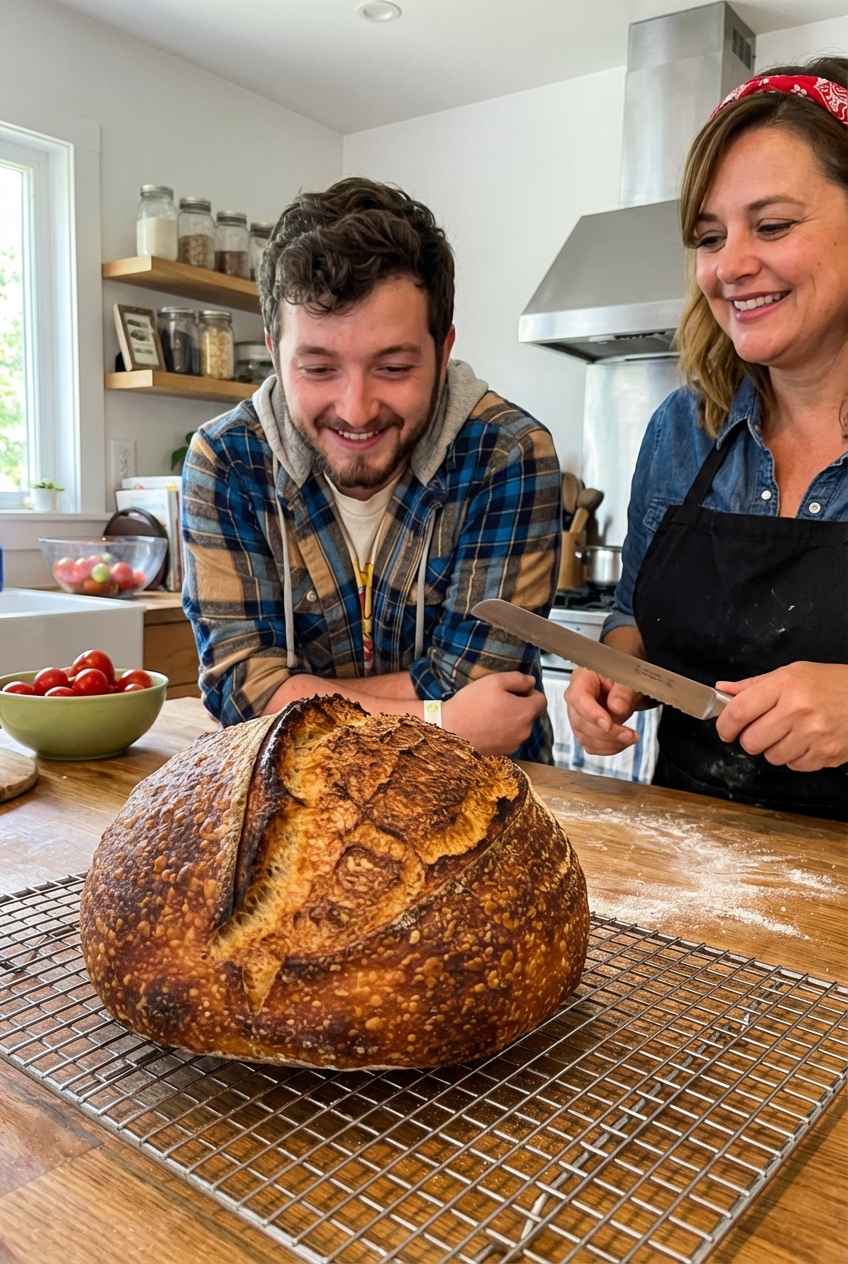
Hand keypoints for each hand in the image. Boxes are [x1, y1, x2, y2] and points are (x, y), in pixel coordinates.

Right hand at [443, 672, 546, 755]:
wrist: (450, 731)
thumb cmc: (470, 705)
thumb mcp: (494, 681)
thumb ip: (518, 679)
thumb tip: (531, 682)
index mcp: (526, 712)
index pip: (542, 700)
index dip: (529, 692)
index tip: (513, 691)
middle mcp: (525, 731)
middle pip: (530, 714)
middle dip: (519, 706)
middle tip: (497, 701)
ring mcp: (514, 744)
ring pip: (520, 727)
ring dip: (510, 720)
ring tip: (489, 714)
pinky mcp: (504, 753)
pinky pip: (509, 738)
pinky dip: (502, 732)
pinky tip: (486, 726)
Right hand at [564, 667, 642, 755]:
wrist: (627, 682)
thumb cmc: (625, 673)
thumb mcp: (630, 677)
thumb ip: (623, 691)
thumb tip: (616, 708)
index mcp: (583, 678)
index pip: (578, 698)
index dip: (591, 713)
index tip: (609, 724)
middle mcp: (576, 697)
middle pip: (580, 721)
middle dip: (606, 733)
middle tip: (630, 735)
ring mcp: (579, 715)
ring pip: (584, 737)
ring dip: (609, 743)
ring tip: (630, 738)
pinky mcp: (585, 729)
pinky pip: (590, 745)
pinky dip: (607, 748)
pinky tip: (622, 742)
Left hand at [715, 662, 847, 771]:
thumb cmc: (830, 683)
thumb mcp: (792, 673)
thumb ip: (755, 685)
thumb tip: (723, 689)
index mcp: (785, 686)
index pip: (739, 711)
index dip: (725, 725)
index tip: (725, 730)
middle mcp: (798, 710)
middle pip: (751, 741)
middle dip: (750, 739)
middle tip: (761, 731)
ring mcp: (813, 734)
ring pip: (771, 757)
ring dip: (774, 749)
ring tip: (789, 733)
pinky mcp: (826, 754)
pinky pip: (794, 766)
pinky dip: (795, 758)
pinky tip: (806, 742)